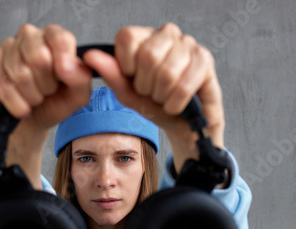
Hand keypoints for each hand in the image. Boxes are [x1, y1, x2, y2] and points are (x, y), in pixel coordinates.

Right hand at [0, 23, 92, 134]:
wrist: (28, 125)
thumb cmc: (52, 105)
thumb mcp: (76, 96)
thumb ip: (80, 78)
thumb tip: (66, 63)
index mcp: (55, 38)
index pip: (61, 39)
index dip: (62, 66)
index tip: (62, 81)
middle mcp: (31, 36)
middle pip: (39, 57)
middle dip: (46, 85)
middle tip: (47, 92)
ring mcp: (8, 46)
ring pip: (20, 72)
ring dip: (31, 96)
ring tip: (34, 98)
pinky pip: (4, 84)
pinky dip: (16, 103)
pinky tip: (20, 105)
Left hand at [81, 23, 224, 173]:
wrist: (182, 127)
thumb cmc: (156, 106)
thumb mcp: (128, 94)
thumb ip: (111, 74)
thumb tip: (91, 56)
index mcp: (144, 37)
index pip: (127, 36)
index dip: (127, 66)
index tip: (134, 80)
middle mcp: (167, 34)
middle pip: (148, 55)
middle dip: (146, 86)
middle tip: (152, 93)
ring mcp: (188, 45)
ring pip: (167, 72)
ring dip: (162, 96)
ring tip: (165, 99)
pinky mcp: (205, 60)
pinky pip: (184, 85)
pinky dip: (175, 103)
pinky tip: (177, 105)